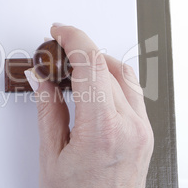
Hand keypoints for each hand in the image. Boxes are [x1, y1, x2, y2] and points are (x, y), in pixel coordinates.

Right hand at [24, 24, 153, 187]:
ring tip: (74, 65)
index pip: (91, 64)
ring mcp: (142, 129)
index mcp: (102, 129)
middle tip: (58, 52)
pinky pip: (132, 92)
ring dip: (98, 61)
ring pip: (124, 74)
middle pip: (107, 65)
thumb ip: (47, 109)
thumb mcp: (51, 155)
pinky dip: (111, 78)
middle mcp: (130, 126)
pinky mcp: (145, 133)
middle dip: (81, 49)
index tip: (59, 31)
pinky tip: (94, 83)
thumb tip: (42, 80)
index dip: (73, 39)